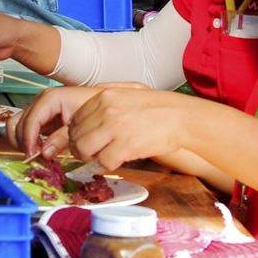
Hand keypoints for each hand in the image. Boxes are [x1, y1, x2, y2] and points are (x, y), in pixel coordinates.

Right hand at [10, 85, 104, 156]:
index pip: (31, 119)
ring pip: (16, 124)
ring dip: (20, 141)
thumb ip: (61, 139)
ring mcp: (37, 109)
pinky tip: (35, 149)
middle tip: (34, 158)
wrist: (101, 104)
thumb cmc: (93, 110)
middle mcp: (40, 101)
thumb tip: (44, 153)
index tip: (31, 155)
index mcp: (50, 98)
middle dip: (23, 142)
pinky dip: (25, 140)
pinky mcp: (38, 117)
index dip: (29, 139)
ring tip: (33, 154)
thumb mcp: (79, 127)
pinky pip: (23, 128)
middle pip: (19, 122)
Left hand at [65, 87, 200, 171]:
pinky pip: (103, 162)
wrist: (181, 117)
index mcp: (104, 96)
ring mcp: (115, 128)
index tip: (84, 140)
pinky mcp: (126, 146)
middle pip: (76, 135)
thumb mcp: (129, 91)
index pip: (75, 118)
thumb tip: (88, 103)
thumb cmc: (158, 106)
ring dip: (89, 158)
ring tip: (99, 159)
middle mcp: (105, 110)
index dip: (76, 133)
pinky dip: (106, 166)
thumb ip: (107, 95)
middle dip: (79, 148)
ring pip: (84, 149)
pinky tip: (115, 163)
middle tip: (89, 154)